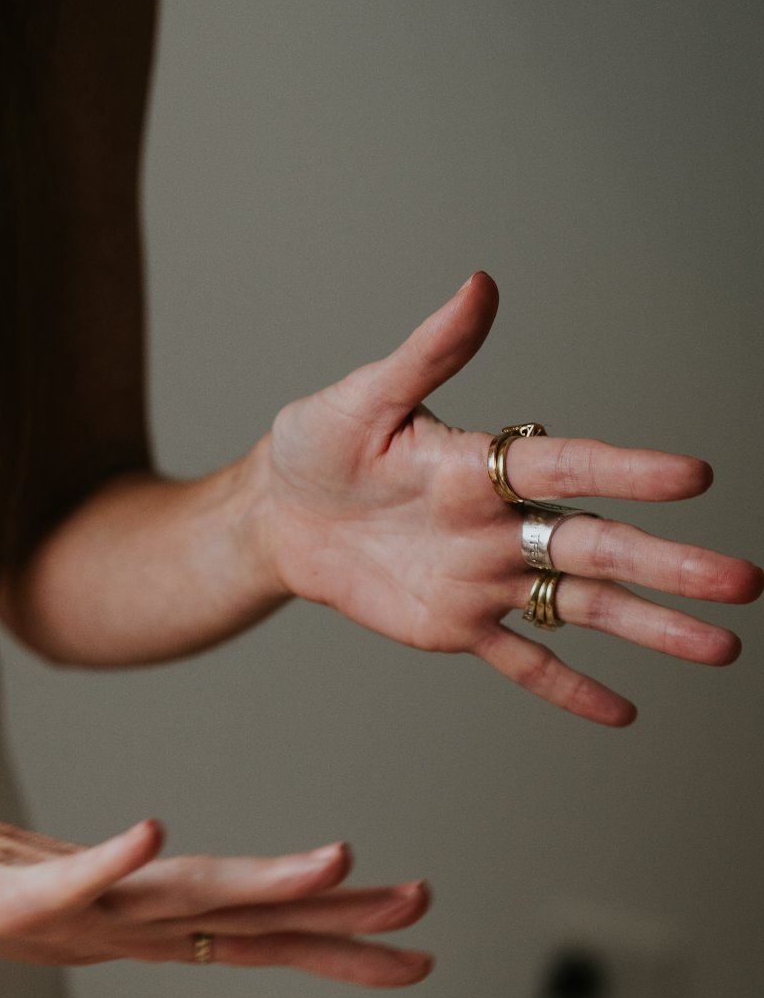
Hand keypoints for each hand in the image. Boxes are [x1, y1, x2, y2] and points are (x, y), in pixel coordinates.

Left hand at [0, 773, 432, 986]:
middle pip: (243, 925)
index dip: (337, 946)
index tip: (416, 951)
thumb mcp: (67, 878)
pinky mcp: (1, 895)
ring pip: (180, 906)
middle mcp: (116, 928)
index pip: (256, 938)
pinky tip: (154, 832)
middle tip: (421, 913)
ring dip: (257, 888)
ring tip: (334, 863)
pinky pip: (62, 876)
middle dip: (335, 922)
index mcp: (139, 925)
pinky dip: (111, 862)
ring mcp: (65, 913)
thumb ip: (133, 883)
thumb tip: (191, 872)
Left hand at [253, 272, 762, 724]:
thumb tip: (478, 285)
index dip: (624, 473)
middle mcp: (501, 523)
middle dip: (668, 566)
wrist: (279, 515)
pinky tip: (621, 712)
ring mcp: (486, 579)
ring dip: (649, 626)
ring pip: (581, 606)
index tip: (692, 477)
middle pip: (596, 546)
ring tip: (719, 646)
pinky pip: (521, 659)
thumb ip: (429, 354)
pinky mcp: (459, 626)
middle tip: (743, 580)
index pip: (567, 468)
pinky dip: (567, 686)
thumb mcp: (366, 398)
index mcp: (484, 465)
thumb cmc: (320, 445)